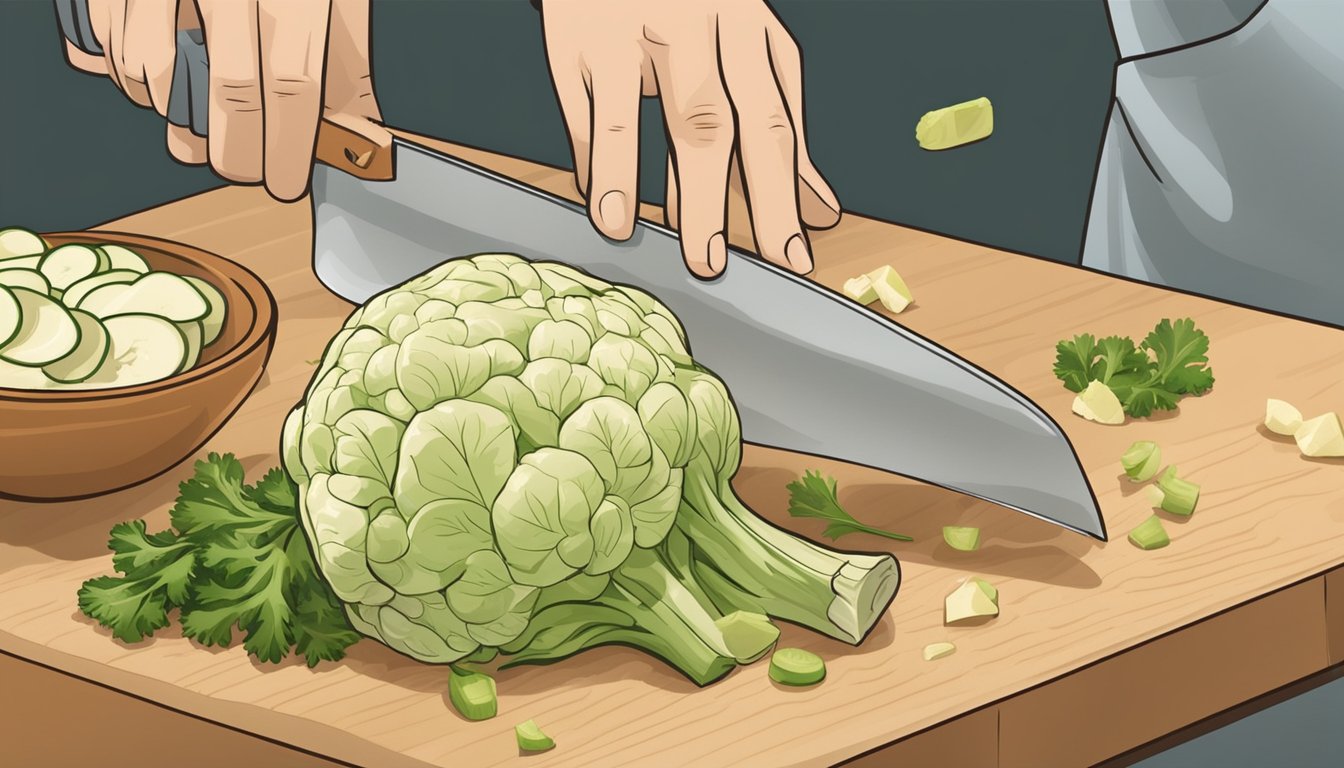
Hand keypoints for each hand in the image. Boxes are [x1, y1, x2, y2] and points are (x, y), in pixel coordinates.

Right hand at [64, 0, 384, 201]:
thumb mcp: (336, 1)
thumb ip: (347, 70)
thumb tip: (358, 143)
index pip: (292, 82)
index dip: (286, 146)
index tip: (283, 184)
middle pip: (229, 88)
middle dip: (236, 153)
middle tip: (243, 171)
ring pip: (154, 74)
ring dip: (176, 114)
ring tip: (202, 114)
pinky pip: (107, 44)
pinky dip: (130, 77)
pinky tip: (161, 75)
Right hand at [542, 0, 840, 277]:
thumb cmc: (695, 9)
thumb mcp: (749, 52)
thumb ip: (781, 131)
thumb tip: (820, 211)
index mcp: (749, 33)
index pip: (773, 123)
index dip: (783, 196)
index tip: (792, 257)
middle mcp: (694, 27)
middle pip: (708, 122)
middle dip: (712, 200)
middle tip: (710, 265)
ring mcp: (628, 28)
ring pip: (632, 113)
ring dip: (627, 177)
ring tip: (625, 235)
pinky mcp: (574, 35)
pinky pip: (580, 106)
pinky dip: (588, 158)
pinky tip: (596, 201)